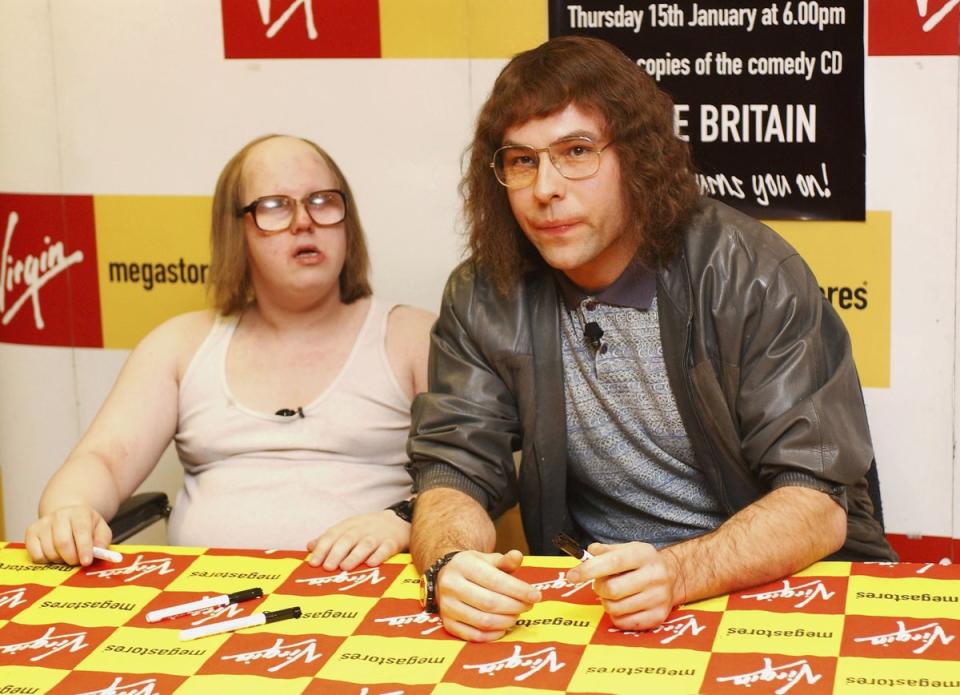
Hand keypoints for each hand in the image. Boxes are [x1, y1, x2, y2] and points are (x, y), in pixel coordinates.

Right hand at [25, 505, 111, 565]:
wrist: (67, 516)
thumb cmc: (86, 527)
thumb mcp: (100, 530)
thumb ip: (102, 540)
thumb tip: (98, 551)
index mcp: (79, 512)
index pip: (81, 530)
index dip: (84, 548)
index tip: (86, 562)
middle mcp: (59, 515)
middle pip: (62, 542)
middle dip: (71, 558)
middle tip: (77, 562)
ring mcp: (43, 523)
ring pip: (49, 551)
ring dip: (59, 560)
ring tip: (66, 556)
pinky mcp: (31, 532)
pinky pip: (36, 555)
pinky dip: (46, 561)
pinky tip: (54, 555)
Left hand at [307, 510, 409, 570]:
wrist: (398, 520)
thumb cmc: (368, 529)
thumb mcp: (348, 528)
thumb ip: (330, 538)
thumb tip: (310, 546)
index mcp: (349, 525)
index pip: (332, 535)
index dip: (322, 548)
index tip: (313, 562)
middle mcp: (362, 529)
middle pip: (348, 539)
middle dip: (336, 553)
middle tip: (327, 567)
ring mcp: (378, 535)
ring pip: (366, 544)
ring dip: (355, 555)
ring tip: (345, 567)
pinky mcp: (392, 542)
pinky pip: (386, 548)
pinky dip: (379, 555)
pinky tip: (371, 563)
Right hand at [434, 549, 541, 641]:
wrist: (447, 575)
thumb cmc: (473, 567)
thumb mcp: (488, 559)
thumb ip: (505, 560)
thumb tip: (518, 556)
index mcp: (463, 565)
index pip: (495, 581)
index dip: (518, 591)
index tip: (536, 596)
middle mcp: (452, 585)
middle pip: (490, 603)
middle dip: (515, 606)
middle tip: (528, 606)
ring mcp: (447, 606)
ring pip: (482, 621)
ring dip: (506, 621)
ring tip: (516, 615)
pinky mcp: (447, 623)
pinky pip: (473, 635)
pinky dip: (492, 635)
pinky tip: (503, 628)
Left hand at [565, 541, 681, 630]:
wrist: (673, 576)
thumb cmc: (641, 563)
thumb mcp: (627, 549)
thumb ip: (604, 551)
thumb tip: (587, 554)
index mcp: (643, 554)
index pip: (612, 562)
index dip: (589, 570)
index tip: (571, 576)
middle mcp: (654, 576)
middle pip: (611, 589)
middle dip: (599, 588)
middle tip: (602, 584)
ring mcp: (658, 598)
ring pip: (614, 608)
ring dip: (607, 602)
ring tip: (615, 595)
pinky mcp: (658, 617)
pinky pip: (623, 623)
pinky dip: (616, 616)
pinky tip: (624, 605)